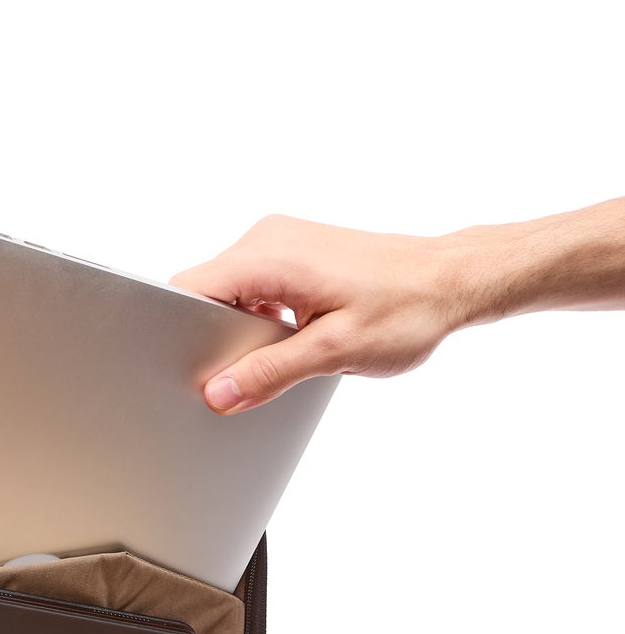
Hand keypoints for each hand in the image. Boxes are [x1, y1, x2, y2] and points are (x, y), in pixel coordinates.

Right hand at [171, 214, 473, 413]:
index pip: (187, 289)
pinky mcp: (295, 251)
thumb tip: (219, 394)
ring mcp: (280, 241)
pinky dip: (260, 318)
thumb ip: (269, 374)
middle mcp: (267, 239)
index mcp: (268, 257)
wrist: (453, 280)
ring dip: (242, 329)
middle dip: (213, 337)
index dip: (179, 332)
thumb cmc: (407, 308)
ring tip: (285, 349)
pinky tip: (294, 337)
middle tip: (245, 372)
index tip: (191, 367)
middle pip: (204, 292)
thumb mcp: (334, 352)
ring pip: (228, 292)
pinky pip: (253, 286)